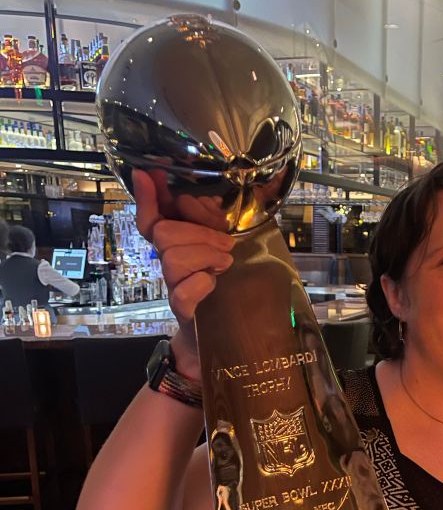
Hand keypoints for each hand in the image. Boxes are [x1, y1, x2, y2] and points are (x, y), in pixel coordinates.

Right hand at [133, 170, 235, 374]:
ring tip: (225, 263)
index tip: (148, 173)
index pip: (151, 217)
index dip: (148, 196)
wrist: (224, 337)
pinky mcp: (182, 312)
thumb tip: (201, 194)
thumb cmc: (224, 288)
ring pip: (173, 258)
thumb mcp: (219, 248)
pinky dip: (201, 283)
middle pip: (164, 234)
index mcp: (176, 246)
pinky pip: (182, 292)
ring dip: (205, 255)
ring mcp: (173, 287)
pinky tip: (214, 283)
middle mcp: (168, 264)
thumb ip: (208, 221)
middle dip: (199, 232)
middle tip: (226, 245)